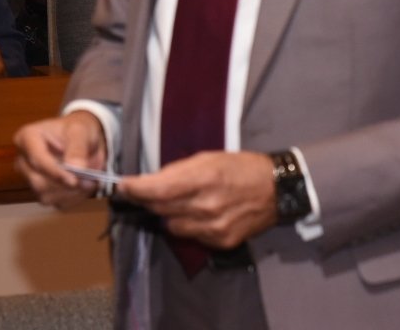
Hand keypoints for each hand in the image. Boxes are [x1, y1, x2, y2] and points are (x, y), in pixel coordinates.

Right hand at [14, 111, 106, 208]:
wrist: (80, 139)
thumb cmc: (76, 130)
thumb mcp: (80, 131)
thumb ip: (78, 148)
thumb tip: (75, 168)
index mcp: (26, 138)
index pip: (37, 160)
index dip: (55, 172)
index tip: (74, 180)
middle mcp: (23, 160)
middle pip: (39, 182)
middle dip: (66, 185)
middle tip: (91, 181)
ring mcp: (31, 179)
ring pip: (47, 196)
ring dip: (72, 193)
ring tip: (90, 180)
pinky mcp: (41, 193)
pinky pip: (57, 203)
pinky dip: (74, 198)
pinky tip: (83, 186)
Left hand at [115, 151, 278, 250]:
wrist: (276, 190)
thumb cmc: (240, 167)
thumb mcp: (208, 157)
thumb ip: (179, 171)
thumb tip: (152, 182)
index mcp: (203, 178)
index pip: (157, 190)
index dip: (135, 189)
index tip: (122, 186)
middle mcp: (206, 206)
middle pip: (160, 209)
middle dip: (147, 200)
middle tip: (141, 192)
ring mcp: (213, 227)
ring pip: (171, 226)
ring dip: (167, 214)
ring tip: (178, 202)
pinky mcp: (221, 241)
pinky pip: (191, 236)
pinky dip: (187, 225)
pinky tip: (197, 214)